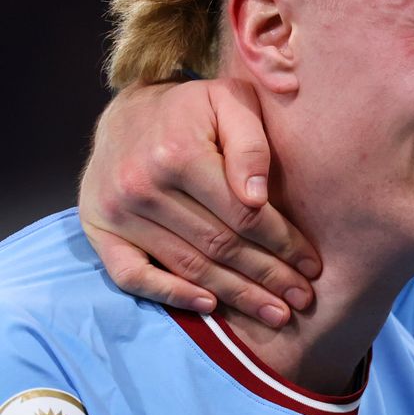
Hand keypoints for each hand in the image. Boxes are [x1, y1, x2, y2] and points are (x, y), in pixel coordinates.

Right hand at [78, 78, 320, 326]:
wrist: (128, 113)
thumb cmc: (193, 110)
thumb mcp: (230, 102)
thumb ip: (250, 144)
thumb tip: (257, 196)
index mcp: (178, 154)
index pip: (244, 215)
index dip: (282, 244)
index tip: (311, 265)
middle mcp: (143, 186)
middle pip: (220, 246)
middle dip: (268, 277)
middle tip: (301, 299)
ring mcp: (119, 213)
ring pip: (188, 266)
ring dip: (236, 295)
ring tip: (274, 312)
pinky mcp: (100, 232)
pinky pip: (133, 276)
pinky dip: (171, 295)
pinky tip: (209, 306)